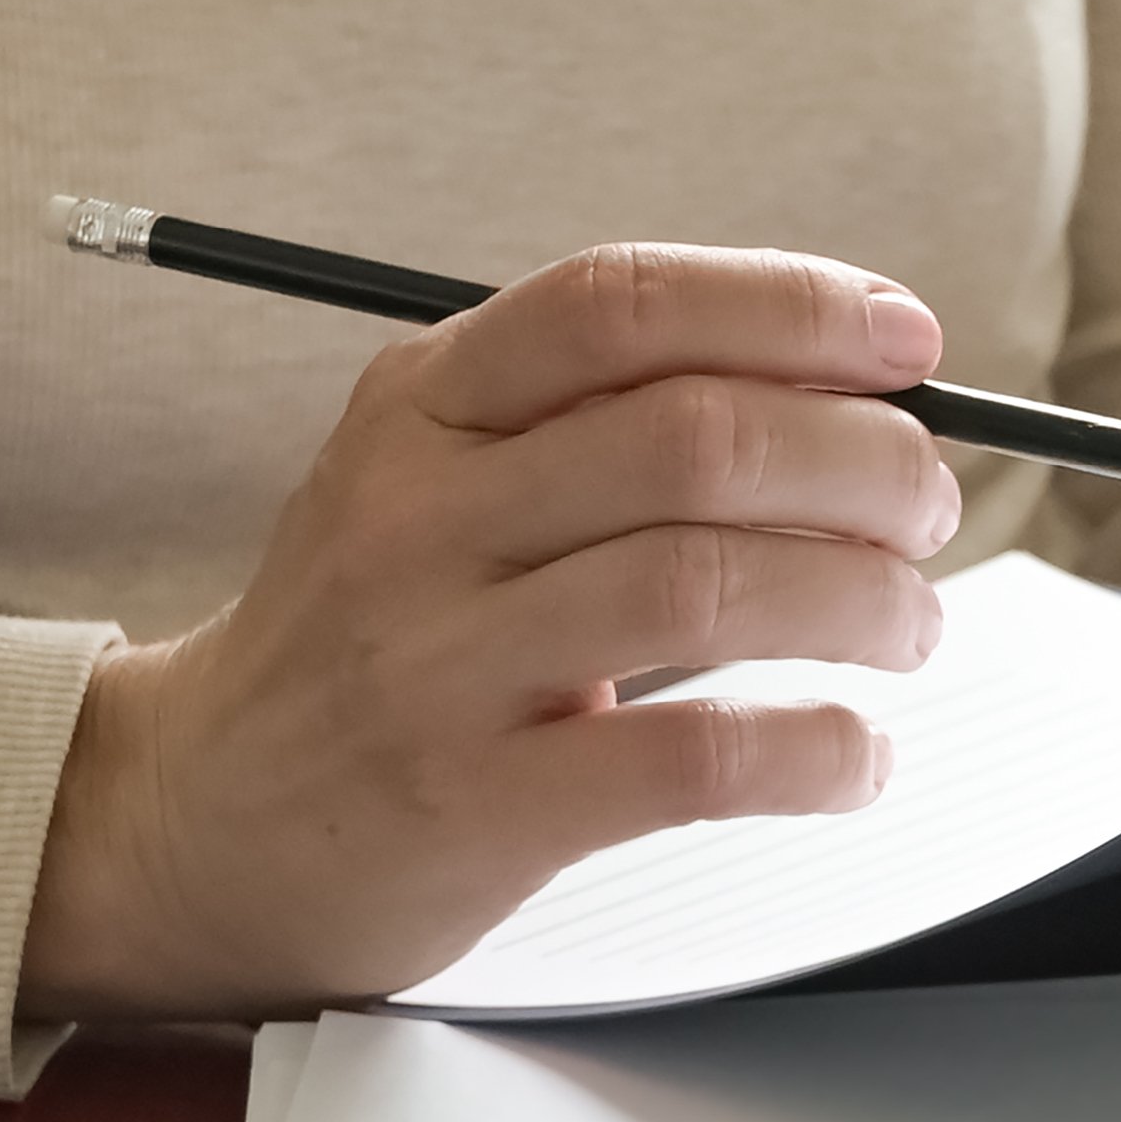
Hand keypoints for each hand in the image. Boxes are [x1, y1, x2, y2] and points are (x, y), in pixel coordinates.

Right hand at [17, 246, 964, 1017]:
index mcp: (420, 405)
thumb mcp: (432, 483)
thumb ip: (598, 425)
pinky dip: (811, 749)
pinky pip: (688, 757)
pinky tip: (852, 752)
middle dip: (863, 460)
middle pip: (695, 438)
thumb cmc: (366, 642)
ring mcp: (435, 662)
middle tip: (929, 507)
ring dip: (860, 597)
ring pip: (705, 582)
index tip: (907, 342)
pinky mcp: (471, 805)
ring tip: (908, 625)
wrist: (191, 818)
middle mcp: (418, 515)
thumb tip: (847, 397)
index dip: (790, 306)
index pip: (620, 302)